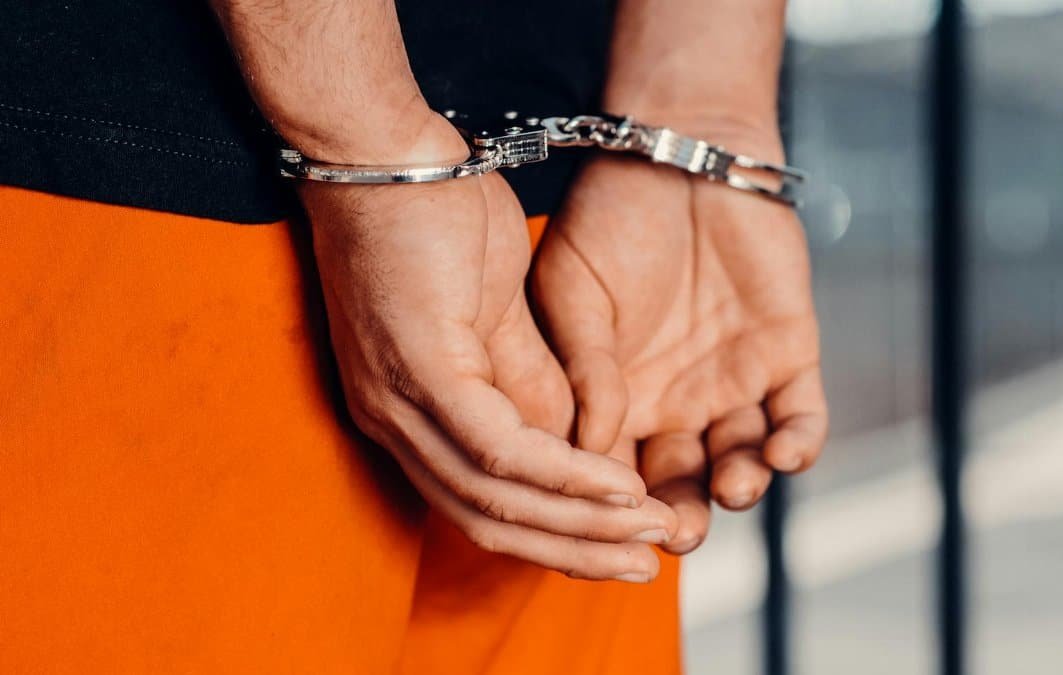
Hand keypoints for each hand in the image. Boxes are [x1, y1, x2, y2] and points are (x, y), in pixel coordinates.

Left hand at [303, 112, 676, 581]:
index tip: (618, 548)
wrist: (383, 151)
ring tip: (648, 534)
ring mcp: (400, 402)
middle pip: (487, 523)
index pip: (479, 505)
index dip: (552, 535)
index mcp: (408, 412)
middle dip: (574, 552)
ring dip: (580, 525)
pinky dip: (563, 475)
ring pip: (495, 500)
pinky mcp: (420, 368)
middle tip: (646, 570)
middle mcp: (394, 423)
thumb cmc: (431, 219)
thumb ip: (525, 379)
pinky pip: (499, 447)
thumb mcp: (493, 312)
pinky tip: (616, 485)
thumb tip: (566, 439)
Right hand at [532, 126, 827, 554]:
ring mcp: (733, 380)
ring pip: (742, 458)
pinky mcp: (787, 354)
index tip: (615, 528)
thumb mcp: (570, 292)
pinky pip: (800, 414)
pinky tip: (784, 454)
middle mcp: (674, 401)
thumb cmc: (610, 218)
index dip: (613, 506)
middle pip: (680, 481)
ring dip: (741, 484)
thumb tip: (586, 448)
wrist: (679, 152)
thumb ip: (579, 368)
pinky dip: (797, 442)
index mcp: (615, 397)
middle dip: (682, 515)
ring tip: (731, 487)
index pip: (613, 472)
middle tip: (679, 534)